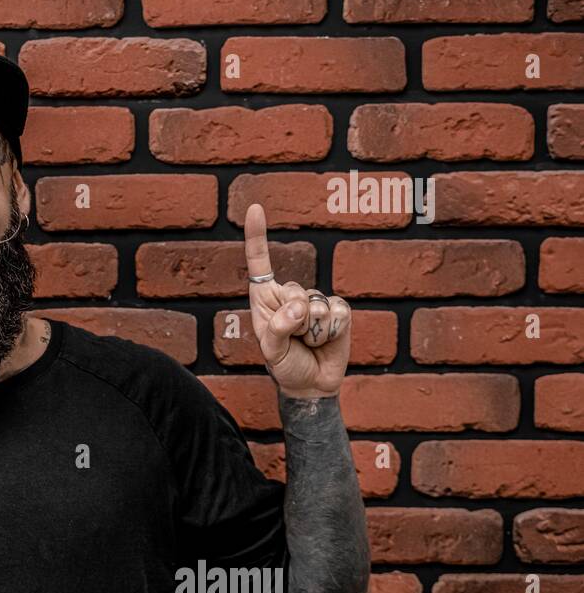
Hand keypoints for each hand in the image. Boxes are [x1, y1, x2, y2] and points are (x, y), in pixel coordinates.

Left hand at [243, 204, 350, 398]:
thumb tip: (299, 307)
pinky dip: (331, 331)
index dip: (258, 236)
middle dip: (294, 320)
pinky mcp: (338, 310)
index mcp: (265, 298)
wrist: (311, 384)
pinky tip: (326, 340)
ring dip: (313, 331)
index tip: (255, 209)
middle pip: (295, 291)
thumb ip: (279, 328)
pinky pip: (338, 313)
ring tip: (309, 342)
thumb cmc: (285, 365)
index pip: (260, 262)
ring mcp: (315, 300)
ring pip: (317, 305)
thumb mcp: (272, 351)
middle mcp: (290, 294)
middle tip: (293, 340)